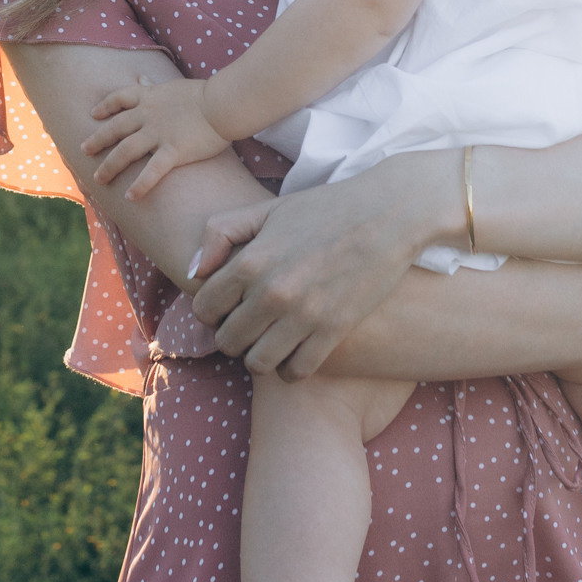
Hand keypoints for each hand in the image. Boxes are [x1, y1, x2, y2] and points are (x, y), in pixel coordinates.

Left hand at [85, 77, 231, 195]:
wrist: (223, 104)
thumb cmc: (204, 95)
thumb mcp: (173, 85)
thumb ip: (154, 84)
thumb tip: (142, 76)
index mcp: (150, 97)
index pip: (119, 98)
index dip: (104, 106)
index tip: (94, 114)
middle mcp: (148, 115)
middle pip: (115, 129)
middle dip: (97, 140)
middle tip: (83, 150)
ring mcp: (159, 134)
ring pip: (126, 151)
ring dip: (110, 166)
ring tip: (99, 179)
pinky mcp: (173, 151)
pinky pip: (152, 171)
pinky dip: (139, 185)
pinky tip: (129, 196)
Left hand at [188, 169, 423, 378]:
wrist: (387, 213)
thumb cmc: (325, 209)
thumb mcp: (267, 210)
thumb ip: (220, 232)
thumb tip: (193, 272)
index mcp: (251, 260)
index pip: (203, 308)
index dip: (210, 311)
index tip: (227, 307)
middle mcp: (273, 291)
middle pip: (227, 342)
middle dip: (232, 336)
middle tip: (250, 325)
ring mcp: (304, 315)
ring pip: (257, 363)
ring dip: (258, 357)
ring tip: (270, 341)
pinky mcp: (334, 331)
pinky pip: (296, 372)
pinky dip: (290, 369)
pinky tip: (295, 352)